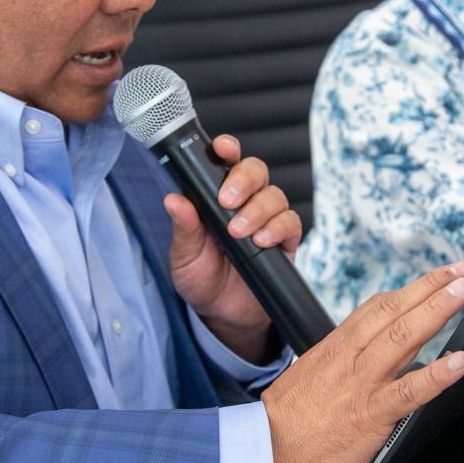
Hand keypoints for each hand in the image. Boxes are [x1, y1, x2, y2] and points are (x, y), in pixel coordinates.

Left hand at [164, 134, 301, 361]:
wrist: (224, 314)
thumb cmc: (201, 279)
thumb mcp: (184, 256)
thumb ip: (184, 228)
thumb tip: (173, 200)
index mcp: (216, 197)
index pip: (225, 163)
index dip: (227, 149)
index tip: (222, 148)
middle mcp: (244, 202)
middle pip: (256, 170)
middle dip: (244, 179)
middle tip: (227, 201)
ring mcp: (267, 220)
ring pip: (274, 195)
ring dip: (257, 210)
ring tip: (239, 232)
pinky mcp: (285, 241)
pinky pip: (291, 223)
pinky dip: (278, 228)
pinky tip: (262, 241)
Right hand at [262, 264, 463, 462]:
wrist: (264, 455)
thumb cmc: (286, 423)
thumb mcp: (311, 376)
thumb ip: (342, 364)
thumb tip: (373, 357)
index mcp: (335, 348)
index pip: (377, 308)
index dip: (411, 290)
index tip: (436, 278)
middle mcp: (349, 358)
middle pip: (393, 311)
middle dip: (430, 288)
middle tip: (461, 272)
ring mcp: (360, 384)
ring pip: (402, 338)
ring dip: (436, 312)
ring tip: (462, 294)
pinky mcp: (369, 415)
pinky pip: (408, 391)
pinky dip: (436, 375)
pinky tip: (458, 362)